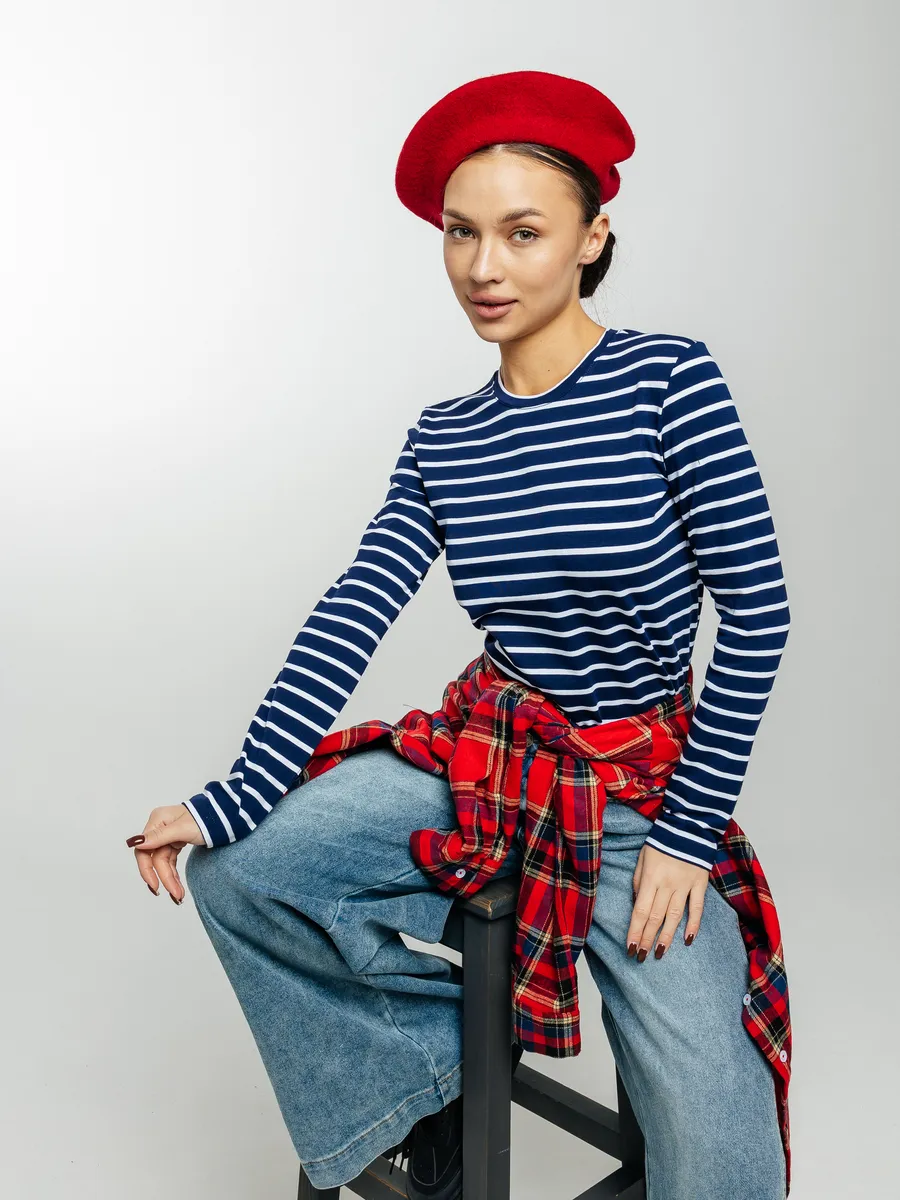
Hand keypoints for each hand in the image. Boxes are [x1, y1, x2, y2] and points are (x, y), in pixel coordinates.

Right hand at [125, 805, 205, 903]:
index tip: (155, 885)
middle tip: (174, 895)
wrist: (222, 817)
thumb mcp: (183, 828)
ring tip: (179, 896)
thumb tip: (136, 842)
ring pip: (163, 863)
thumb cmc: (205, 818)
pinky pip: (170, 861)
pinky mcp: (175, 842)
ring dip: (170, 879)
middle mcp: (159, 828)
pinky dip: (173, 874)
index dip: (147, 870)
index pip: (144, 850)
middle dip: (164, 878)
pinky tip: (177, 886)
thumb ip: (160, 836)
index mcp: (158, 821)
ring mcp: (167, 836)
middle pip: (155, 859)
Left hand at [626, 842, 709, 961]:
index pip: (641, 910)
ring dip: (667, 937)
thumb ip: (638, 882)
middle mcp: (667, 884)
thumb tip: (638, 905)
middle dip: (646, 939)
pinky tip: (687, 940)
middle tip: (641, 957)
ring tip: (659, 953)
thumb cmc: (660, 842)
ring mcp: (685, 885)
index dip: (635, 930)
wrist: (688, 825)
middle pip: (656, 917)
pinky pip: (697, 907)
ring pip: (675, 916)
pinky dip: (693, 924)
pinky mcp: (700, 883)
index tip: (630, 947)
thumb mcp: (642, 859)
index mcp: (650, 877)